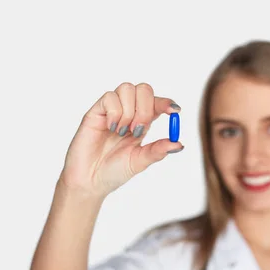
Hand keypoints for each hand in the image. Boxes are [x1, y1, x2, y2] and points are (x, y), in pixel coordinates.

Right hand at [59, 82, 182, 197]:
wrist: (90, 181)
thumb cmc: (114, 171)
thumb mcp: (140, 161)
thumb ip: (158, 151)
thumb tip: (179, 144)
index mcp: (142, 122)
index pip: (157, 103)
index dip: (166, 103)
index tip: (175, 111)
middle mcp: (128, 112)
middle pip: (144, 89)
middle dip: (146, 109)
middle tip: (138, 130)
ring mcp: (112, 110)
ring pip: (127, 88)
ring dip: (129, 111)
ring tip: (122, 132)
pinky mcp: (96, 112)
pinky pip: (109, 97)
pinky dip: (115, 112)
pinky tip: (111, 128)